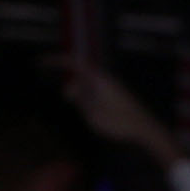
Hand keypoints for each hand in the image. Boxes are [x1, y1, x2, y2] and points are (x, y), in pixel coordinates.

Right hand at [48, 57, 184, 166]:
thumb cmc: (120, 123)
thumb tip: (71, 92)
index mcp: (100, 79)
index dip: (56, 60)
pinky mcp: (119, 97)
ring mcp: (114, 88)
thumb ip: (79, 100)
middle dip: (71, 86)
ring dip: (82, 96)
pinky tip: (95, 115)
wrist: (148, 131)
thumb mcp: (92, 113)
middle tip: (69, 101)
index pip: (74, 62)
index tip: (41, 61)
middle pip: (81, 76)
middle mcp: (107, 80)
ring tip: (88, 113)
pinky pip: (98, 94)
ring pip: (90, 87)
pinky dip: (91, 101)